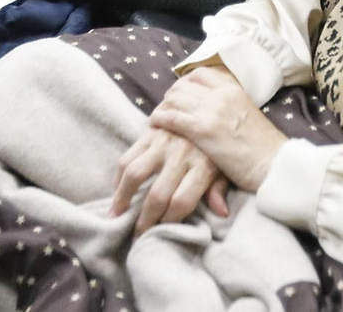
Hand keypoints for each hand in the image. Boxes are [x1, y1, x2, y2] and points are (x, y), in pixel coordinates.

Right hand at [112, 127, 230, 236]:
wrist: (209, 107)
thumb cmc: (217, 146)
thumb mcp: (226, 167)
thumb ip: (219, 189)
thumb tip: (221, 214)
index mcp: (204, 166)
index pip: (181, 202)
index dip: (168, 222)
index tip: (161, 233)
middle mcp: (182, 154)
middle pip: (158, 195)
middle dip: (145, 221)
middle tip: (136, 237)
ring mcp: (163, 142)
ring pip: (135, 174)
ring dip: (122, 199)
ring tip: (116, 216)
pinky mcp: (149, 133)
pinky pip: (127, 157)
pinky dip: (118, 177)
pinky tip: (117, 191)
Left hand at [148, 66, 287, 191]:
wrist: (274, 164)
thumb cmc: (264, 148)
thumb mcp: (248, 116)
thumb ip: (230, 108)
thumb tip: (215, 112)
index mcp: (233, 88)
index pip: (199, 74)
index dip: (184, 83)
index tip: (178, 93)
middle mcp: (221, 94)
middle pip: (183, 86)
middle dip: (170, 96)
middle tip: (164, 108)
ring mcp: (211, 110)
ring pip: (174, 99)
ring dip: (162, 107)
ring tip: (157, 118)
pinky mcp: (203, 130)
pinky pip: (172, 117)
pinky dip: (160, 119)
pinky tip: (154, 126)